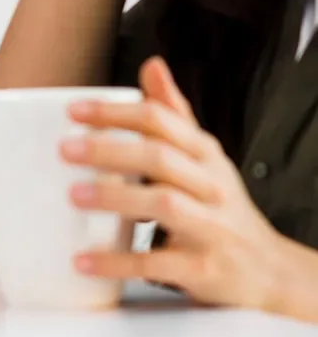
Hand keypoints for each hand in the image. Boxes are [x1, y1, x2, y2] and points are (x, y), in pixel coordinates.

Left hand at [64, 57, 299, 313]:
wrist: (271, 272)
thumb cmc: (222, 207)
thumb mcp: (205, 158)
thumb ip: (175, 116)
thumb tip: (151, 64)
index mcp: (205, 155)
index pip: (162, 122)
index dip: (117, 113)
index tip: (73, 111)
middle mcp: (211, 187)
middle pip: (161, 158)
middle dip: (111, 150)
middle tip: (65, 148)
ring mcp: (211, 229)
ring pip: (165, 204)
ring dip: (117, 197)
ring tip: (74, 194)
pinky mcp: (204, 270)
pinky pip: (159, 263)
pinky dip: (119, 261)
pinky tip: (84, 259)